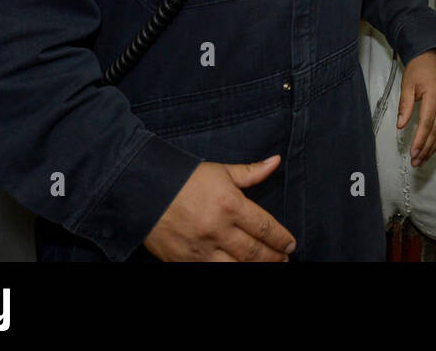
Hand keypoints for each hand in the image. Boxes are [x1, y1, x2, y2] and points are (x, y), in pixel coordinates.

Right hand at [143, 156, 296, 261]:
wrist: (144, 191)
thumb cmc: (185, 179)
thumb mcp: (221, 171)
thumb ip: (251, 172)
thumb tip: (275, 161)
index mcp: (230, 205)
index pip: (265, 227)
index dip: (281, 239)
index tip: (291, 244)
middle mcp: (218, 229)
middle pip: (254, 252)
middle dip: (274, 258)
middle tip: (285, 260)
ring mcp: (201, 249)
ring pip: (237, 267)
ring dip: (256, 269)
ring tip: (269, 267)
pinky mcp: (184, 262)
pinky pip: (212, 273)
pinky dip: (229, 273)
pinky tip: (240, 270)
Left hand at [396, 51, 435, 167]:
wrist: (430, 58)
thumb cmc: (417, 70)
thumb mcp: (407, 85)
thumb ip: (404, 105)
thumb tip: (400, 126)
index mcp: (434, 94)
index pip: (427, 122)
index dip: (420, 139)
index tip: (413, 152)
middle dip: (426, 148)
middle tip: (416, 162)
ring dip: (433, 147)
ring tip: (422, 159)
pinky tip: (433, 148)